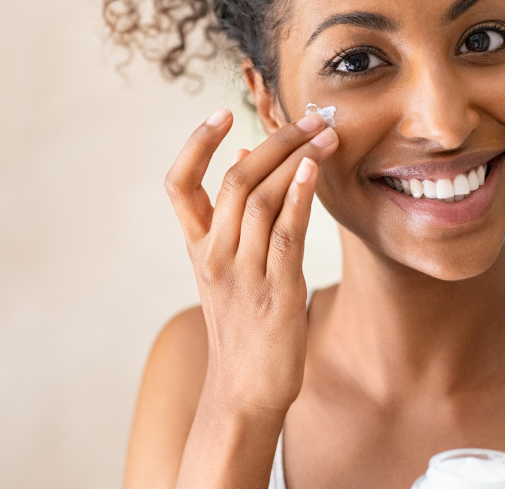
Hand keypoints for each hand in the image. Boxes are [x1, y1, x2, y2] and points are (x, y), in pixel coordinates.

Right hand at [164, 107, 338, 415]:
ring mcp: (244, 274)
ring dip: (297, 159)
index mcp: (198, 247)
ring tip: (326, 134)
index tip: (221, 114)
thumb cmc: (240, 324)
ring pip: (263, 200)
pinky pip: (286, 234)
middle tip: (310, 117)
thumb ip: (231, 217)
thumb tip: (243, 158)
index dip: (196, 144)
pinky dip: (299, 197)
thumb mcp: (224, 269)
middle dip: (275, 141)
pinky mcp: (277, 293)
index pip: (178, 184)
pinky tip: (314, 170)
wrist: (244, 390)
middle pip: (236, 181)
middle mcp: (215, 256)